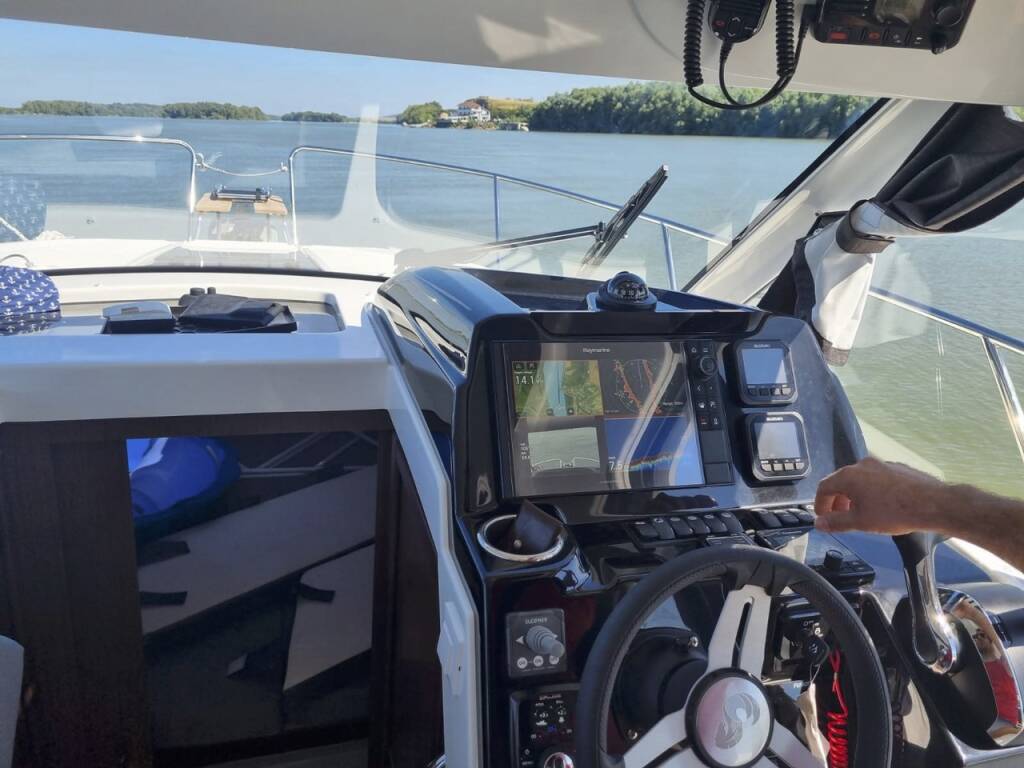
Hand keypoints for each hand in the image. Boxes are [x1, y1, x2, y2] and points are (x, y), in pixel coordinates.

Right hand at [814, 457, 946, 534]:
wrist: (932, 503)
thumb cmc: (893, 513)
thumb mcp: (860, 522)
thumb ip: (836, 522)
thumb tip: (819, 523)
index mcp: (849, 476)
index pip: (824, 487)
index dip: (820, 504)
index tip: (823, 517)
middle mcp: (862, 465)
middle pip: (841, 481)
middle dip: (838, 500)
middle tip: (841, 517)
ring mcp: (881, 464)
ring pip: (860, 479)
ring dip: (855, 496)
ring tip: (862, 512)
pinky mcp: (897, 467)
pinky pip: (877, 478)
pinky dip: (872, 490)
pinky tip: (883, 505)